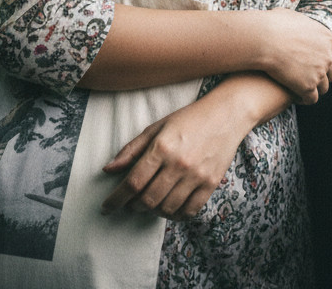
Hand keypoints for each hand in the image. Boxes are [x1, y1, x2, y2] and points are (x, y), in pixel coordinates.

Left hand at [100, 84, 251, 219]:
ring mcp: (196, 176)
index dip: (116, 198)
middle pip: (149, 199)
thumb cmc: (187, 119)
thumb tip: (108, 170)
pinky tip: (169, 208)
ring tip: (149, 203)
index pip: (133, 182)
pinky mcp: (211, 184)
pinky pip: (189, 211)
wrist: (224, 116)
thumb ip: (131, 150)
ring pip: (167, 208)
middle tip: (130, 203)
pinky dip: (175, 215)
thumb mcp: (155, 128)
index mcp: (161, 147)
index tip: (107, 207)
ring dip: (153, 211)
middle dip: (133, 206)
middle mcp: (178, 164)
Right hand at [256, 9, 331, 103]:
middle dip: (322, 75)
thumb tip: (298, 22)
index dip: (328, 59)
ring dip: (314, 88)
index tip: (319, 61)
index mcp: (326, 38)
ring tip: (302, 88)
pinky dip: (305, 99)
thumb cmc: (272, 25)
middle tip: (309, 76)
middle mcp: (327, 56)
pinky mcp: (308, 86)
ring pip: (323, 88)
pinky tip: (296, 96)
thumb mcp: (291, 16)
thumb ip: (301, 22)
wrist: (262, 39)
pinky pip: (311, 98)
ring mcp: (319, 72)